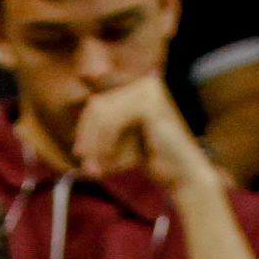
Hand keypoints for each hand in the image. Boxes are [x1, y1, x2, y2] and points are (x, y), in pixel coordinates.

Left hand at [68, 73, 218, 196]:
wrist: (182, 174)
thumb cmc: (154, 160)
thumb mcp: (122, 143)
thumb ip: (103, 133)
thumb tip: (76, 143)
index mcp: (138, 89)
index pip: (98, 103)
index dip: (84, 128)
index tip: (80, 153)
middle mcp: (144, 83)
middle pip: (97, 106)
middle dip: (88, 138)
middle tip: (85, 165)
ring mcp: (148, 89)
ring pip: (102, 113)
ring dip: (96, 144)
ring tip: (95, 169)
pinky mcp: (149, 102)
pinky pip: (112, 120)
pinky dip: (106, 144)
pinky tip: (108, 164)